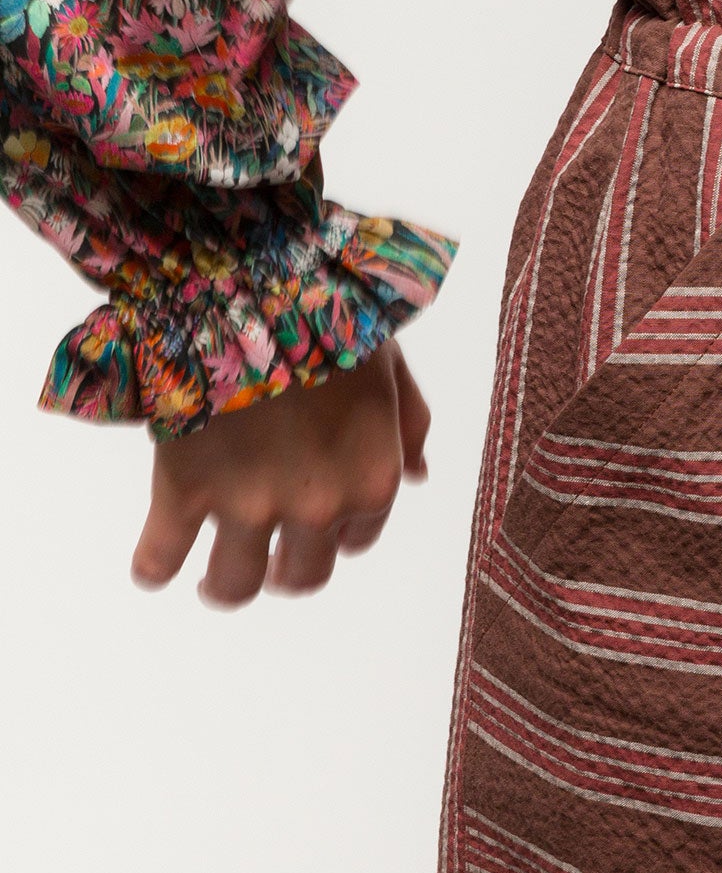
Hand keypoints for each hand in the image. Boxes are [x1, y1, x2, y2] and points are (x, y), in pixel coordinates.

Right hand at [131, 337, 430, 605]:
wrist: (249, 288)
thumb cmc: (328, 316)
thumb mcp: (388, 364)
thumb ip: (408, 425)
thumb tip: (417, 476)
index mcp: (372, 477)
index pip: (359, 536)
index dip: (337, 527)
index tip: (317, 515)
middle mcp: (317, 505)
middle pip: (302, 575)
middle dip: (286, 566)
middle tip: (267, 554)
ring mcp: (248, 504)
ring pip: (233, 585)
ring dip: (224, 584)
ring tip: (210, 575)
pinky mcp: (183, 491)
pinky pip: (158, 560)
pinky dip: (153, 567)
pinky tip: (155, 561)